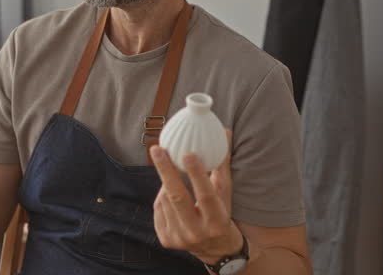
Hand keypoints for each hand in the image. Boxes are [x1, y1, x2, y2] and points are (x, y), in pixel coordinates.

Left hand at [151, 129, 243, 265]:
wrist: (216, 251)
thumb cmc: (222, 214)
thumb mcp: (225, 193)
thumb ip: (222, 164)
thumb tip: (225, 132)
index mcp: (217, 221)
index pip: (206, 195)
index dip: (197, 174)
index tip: (188, 153)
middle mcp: (197, 233)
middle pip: (178, 198)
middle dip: (165, 171)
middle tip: (157, 149)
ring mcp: (180, 238)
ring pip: (165, 201)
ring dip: (166, 183)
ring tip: (172, 174)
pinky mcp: (167, 240)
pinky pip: (158, 209)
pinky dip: (162, 197)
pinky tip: (169, 193)